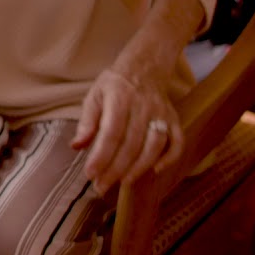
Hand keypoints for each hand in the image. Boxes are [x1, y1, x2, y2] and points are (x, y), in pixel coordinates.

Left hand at [72, 69, 181, 194]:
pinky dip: (169, 158)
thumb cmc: (114, 85)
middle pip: (131, 144)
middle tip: (101, 186)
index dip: (101, 156)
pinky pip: (177, 142)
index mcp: (119, 99)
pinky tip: (155, 171)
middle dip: (115, 169)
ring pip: (154, 146)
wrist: (144, 68)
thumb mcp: (94, 95)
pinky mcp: (174, 119)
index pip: (110, 133)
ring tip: (122, 183)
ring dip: (139, 168)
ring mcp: (162, 114)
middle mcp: (143, 107)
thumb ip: (87, 121)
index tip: (90, 174)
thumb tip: (76, 146)